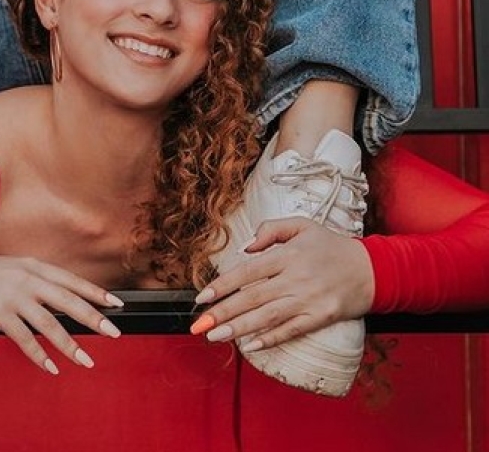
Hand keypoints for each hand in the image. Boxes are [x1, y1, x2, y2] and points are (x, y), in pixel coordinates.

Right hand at [0, 254, 122, 372]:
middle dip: (94, 318)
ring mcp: (13, 296)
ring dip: (71, 345)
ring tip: (87, 361)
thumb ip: (33, 280)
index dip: (95, 292)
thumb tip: (57, 297)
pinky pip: (25, 339)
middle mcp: (27, 278)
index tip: (116, 304)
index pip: (71, 280)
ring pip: (50, 323)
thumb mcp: (10, 269)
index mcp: (32, 265)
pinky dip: (40, 356)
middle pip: (68, 301)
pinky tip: (51, 367)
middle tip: (114, 333)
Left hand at [191, 218, 374, 350]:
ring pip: (267, 316)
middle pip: (252, 298)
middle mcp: (294, 278)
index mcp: (286, 255)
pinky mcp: (321, 317)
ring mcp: (308, 299)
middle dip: (223, 312)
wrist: (371, 268)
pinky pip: (292, 330)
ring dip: (239, 328)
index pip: (247, 272)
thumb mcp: (301, 225)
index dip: (222, 285)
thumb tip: (245, 246)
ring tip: (215, 336)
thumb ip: (270, 230)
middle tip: (199, 325)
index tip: (202, 297)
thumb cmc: (331, 245)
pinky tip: (251, 346)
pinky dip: (270, 338)